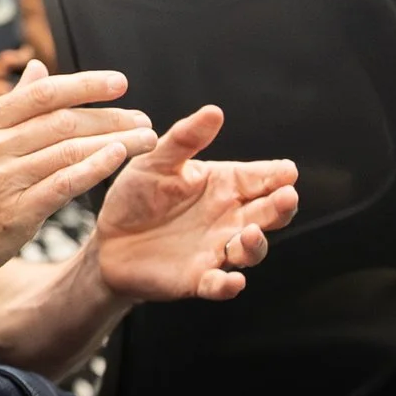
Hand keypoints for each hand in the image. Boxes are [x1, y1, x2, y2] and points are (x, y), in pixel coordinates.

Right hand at [0, 60, 155, 292]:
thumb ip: (12, 106)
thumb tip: (39, 68)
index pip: (42, 94)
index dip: (85, 85)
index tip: (120, 83)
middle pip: (61, 121)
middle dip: (110, 117)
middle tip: (143, 118)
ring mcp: (0, 179)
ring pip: (68, 151)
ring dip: (114, 142)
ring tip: (144, 140)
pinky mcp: (13, 213)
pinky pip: (63, 185)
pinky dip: (94, 169)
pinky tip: (117, 160)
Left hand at [94, 105, 297, 301]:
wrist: (108, 241)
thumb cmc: (136, 197)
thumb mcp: (156, 162)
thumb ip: (184, 139)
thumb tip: (214, 111)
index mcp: (223, 185)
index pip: (259, 178)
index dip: (276, 175)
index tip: (287, 171)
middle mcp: (229, 218)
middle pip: (267, 213)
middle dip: (281, 206)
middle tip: (287, 196)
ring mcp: (217, 249)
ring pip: (250, 250)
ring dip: (256, 244)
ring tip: (251, 232)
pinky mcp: (199, 278)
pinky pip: (220, 285)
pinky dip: (228, 285)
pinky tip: (232, 281)